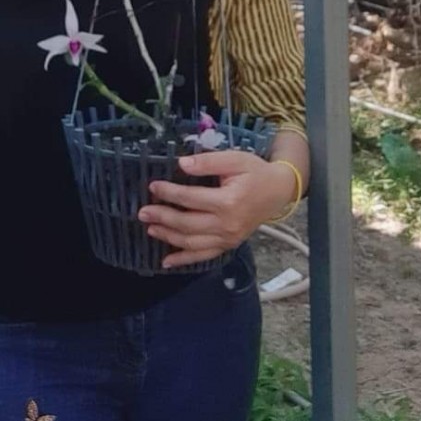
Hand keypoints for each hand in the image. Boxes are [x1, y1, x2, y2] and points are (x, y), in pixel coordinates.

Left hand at [138, 150, 297, 269]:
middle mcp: (227, 224)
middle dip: (163, 218)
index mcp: (228, 201)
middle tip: (143, 212)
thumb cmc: (255, 172)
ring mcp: (228, 238)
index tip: (153, 187)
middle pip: (188, 224)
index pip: (191, 199)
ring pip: (192, 243)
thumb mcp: (235, 159)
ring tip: (150, 229)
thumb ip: (208, 162)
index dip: (170, 193)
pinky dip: (184, 260)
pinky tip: (166, 261)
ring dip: (169, 237)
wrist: (277, 192)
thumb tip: (182, 164)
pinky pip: (203, 256)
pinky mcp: (228, 245)